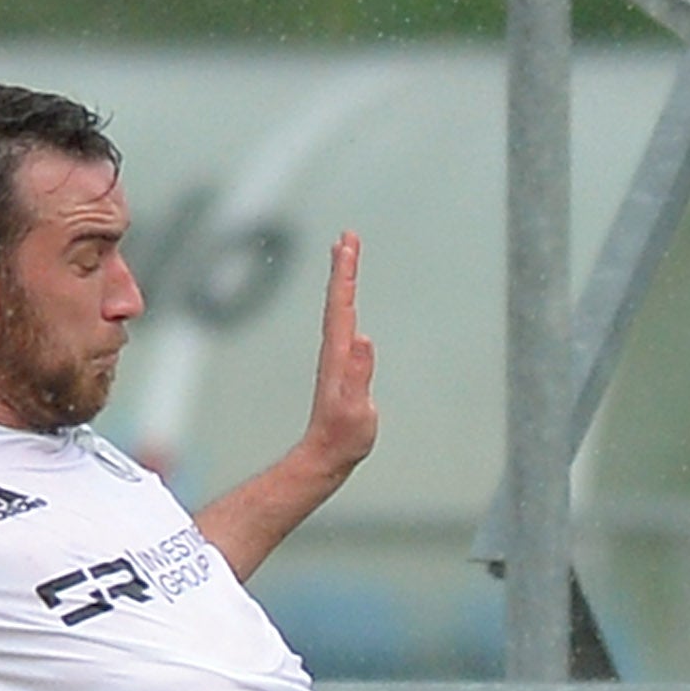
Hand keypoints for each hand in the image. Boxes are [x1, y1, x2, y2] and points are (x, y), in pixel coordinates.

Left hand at [294, 232, 377, 479]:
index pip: (342, 305)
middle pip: (338, 299)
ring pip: (338, 308)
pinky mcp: (341, 366)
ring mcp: (336, 357)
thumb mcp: (356, 410)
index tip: (347, 245)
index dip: (345, 274)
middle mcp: (335, 350)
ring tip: (345, 257)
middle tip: (346, 236)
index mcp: (339, 354)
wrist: (327, 454)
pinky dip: (346, 303)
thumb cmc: (343, 436)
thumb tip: (363, 339)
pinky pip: (343, 323)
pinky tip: (349, 303)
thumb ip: (358, 376)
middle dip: (343, 267)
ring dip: (342, 281)